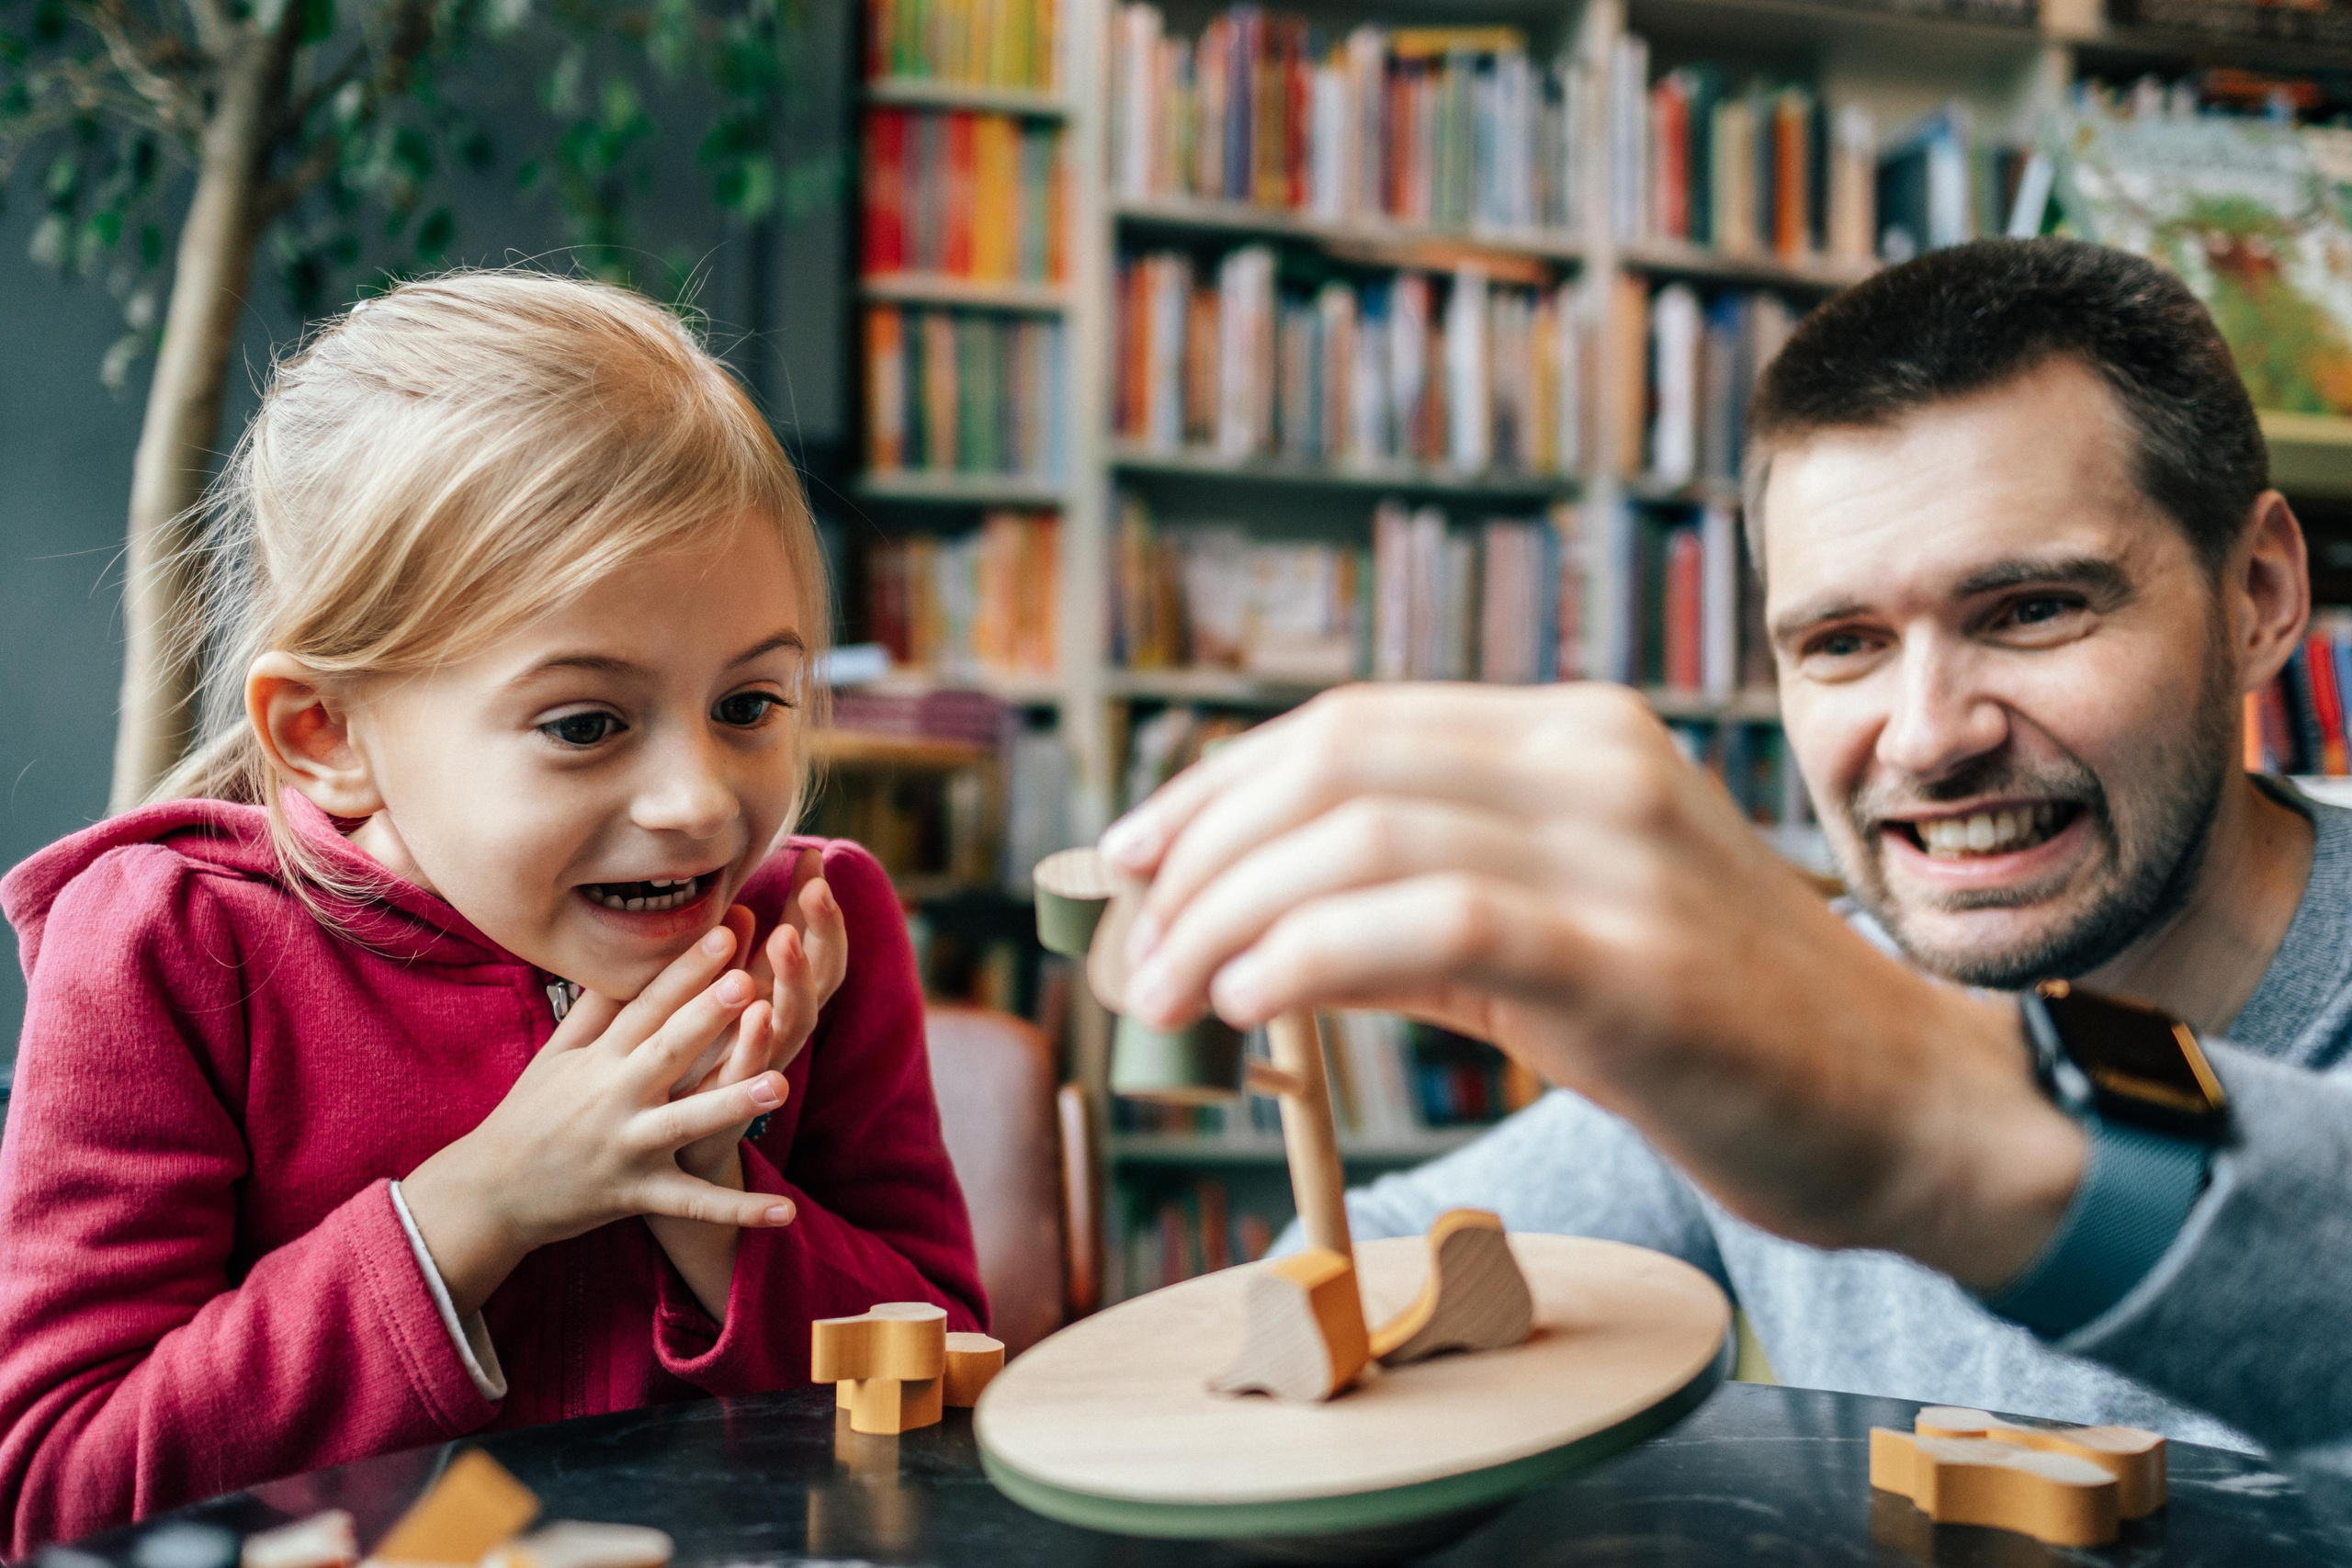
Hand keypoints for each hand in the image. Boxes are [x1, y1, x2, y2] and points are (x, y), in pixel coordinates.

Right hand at [401, 924, 795, 1317]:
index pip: (648, 1004)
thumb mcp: (556, 1056)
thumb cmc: (532, 1114)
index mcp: (601, 1058)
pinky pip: (694, 1203)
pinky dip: (738, 1209)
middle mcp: (615, 1096)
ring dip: (733, 1105)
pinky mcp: (638, 1194)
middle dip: (708, 1018)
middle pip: (668, 1050)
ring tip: (781, 1084)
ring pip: (687, 1122)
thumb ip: (596, 1010)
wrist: (490, 1194)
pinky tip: (786, 1211)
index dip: (686, 968)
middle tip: (752, 982)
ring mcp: (628, 1147)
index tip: (726, 930)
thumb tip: (626, 952)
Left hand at [671, 851, 850, 1184]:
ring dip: (796, 982)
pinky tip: (756, 1010)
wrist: (670, 1160)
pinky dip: (758, 1044)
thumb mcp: (712, 1009)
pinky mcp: (732, 1106)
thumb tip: (738, 901)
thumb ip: (728, 961)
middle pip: (817, 978)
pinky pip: (753, 1069)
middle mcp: (778, 1035)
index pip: (812, 948)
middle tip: (817, 889)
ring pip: (793, 1023)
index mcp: (774, 1006)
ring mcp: (760, 1070)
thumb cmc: (690, 1077)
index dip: (820, 906)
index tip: (817, 858)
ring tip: (786, 938)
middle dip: (820, 931)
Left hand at [1099, 683, 2083, 1290]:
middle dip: (1200, 852)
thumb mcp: (1560, 931)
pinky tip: (1251, 1003)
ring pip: (1362, 832)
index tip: (1131, 860)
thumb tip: (1254, 925)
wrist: (1911, 1111)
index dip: (1214, 786)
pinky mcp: (1632, 956)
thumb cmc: (1723, 1029)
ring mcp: (1620, 851)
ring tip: (1165, 996)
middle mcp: (1594, 761)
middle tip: (1132, 952)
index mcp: (1573, 736)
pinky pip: (1430, 921)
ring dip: (1227, 915)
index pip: (1348, 725)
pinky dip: (1311, 953)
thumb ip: (1424, 903)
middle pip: (1334, 760)